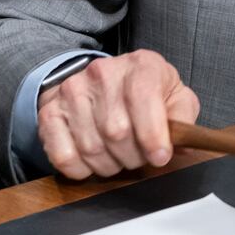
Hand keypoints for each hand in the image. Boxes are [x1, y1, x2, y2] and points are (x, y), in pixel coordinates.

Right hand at [36, 49, 199, 179]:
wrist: (105, 80)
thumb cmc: (146, 93)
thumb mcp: (174, 96)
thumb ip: (183, 117)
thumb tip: (184, 145)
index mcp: (141, 65)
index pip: (143, 99)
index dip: (152, 135)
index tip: (160, 157)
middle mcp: (103, 73)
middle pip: (116, 130)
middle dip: (133, 156)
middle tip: (139, 157)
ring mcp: (72, 90)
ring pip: (91, 147)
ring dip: (109, 164)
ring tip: (118, 156)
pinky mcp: (50, 112)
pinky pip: (63, 155)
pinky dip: (81, 169)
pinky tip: (93, 161)